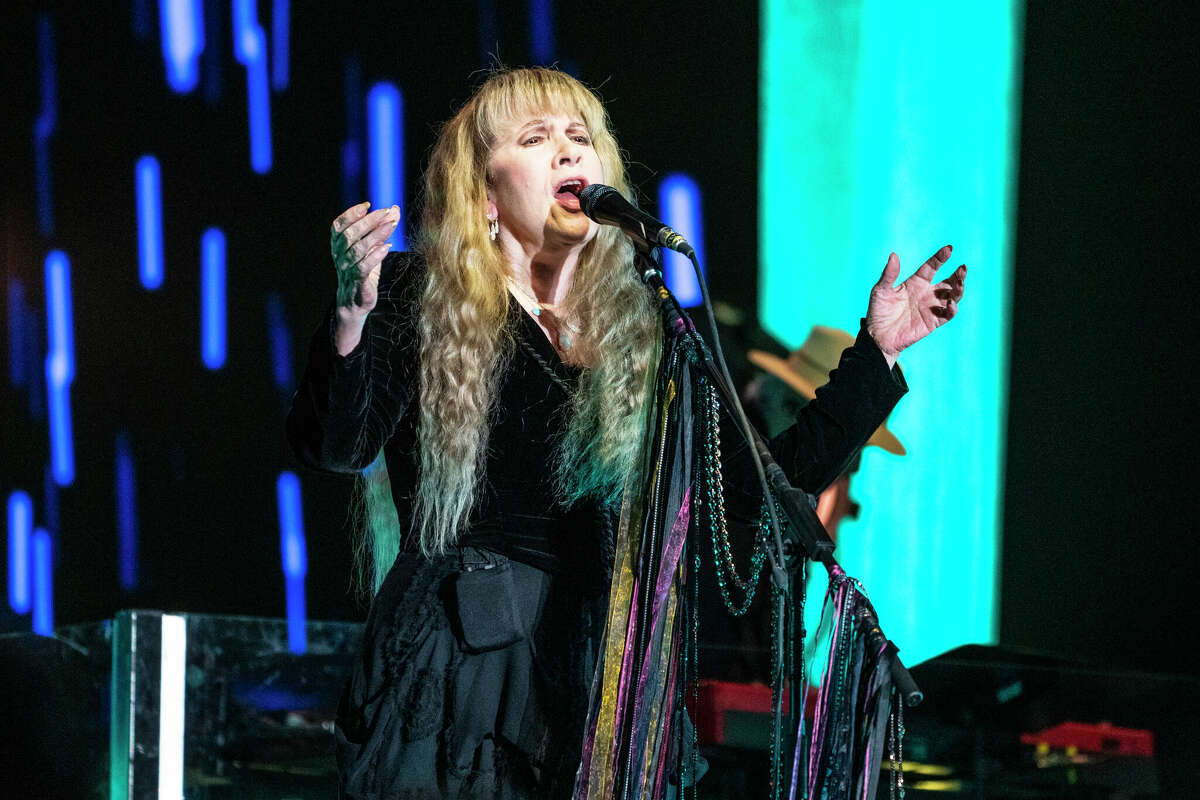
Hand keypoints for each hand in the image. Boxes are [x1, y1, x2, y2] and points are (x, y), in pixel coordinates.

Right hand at [330, 201, 398, 318]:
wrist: (356, 301)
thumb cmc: (363, 270)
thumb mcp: (372, 247)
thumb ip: (381, 229)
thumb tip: (394, 210)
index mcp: (338, 244)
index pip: (339, 225)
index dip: (351, 213)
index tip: (367, 205)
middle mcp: (338, 255)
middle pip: (350, 234)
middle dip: (369, 221)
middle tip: (386, 212)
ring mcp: (346, 268)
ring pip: (358, 249)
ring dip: (376, 235)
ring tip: (391, 225)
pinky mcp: (356, 281)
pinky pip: (364, 266)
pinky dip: (375, 255)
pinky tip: (387, 247)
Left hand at [866, 245, 966, 366]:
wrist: (878, 336)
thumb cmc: (878, 312)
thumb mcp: (880, 290)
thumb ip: (889, 274)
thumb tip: (893, 255)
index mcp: (915, 282)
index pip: (932, 267)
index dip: (940, 258)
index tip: (949, 249)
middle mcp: (927, 293)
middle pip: (949, 281)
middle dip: (958, 274)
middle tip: (963, 268)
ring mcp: (932, 307)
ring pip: (953, 296)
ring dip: (959, 289)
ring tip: (960, 282)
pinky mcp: (933, 321)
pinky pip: (948, 314)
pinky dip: (952, 308)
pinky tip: (950, 303)